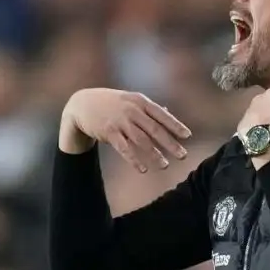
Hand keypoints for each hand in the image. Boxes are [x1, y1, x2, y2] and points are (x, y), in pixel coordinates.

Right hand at [60, 88, 191, 172]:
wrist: (82, 104)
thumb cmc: (109, 102)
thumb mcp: (129, 100)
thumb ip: (148, 108)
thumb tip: (168, 112)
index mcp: (140, 101)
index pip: (162, 115)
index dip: (175, 125)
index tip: (187, 137)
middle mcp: (132, 110)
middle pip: (155, 129)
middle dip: (170, 143)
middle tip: (183, 155)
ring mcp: (120, 121)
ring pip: (141, 141)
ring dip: (155, 154)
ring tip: (165, 165)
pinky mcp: (109, 132)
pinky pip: (124, 149)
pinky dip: (135, 160)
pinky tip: (143, 170)